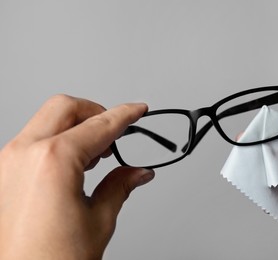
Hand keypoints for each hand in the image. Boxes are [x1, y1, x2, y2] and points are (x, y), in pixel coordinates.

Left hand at [0, 95, 154, 259]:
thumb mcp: (98, 221)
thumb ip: (120, 186)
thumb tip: (139, 172)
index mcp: (53, 162)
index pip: (99, 125)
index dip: (125, 115)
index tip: (137, 110)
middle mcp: (24, 154)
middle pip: (66, 108)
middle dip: (95, 112)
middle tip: (116, 134)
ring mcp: (7, 162)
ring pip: (46, 121)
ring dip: (75, 127)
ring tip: (97, 154)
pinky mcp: (2, 173)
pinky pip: (33, 140)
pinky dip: (57, 141)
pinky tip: (74, 164)